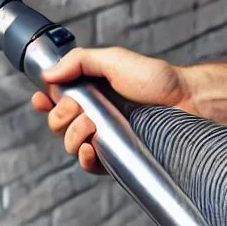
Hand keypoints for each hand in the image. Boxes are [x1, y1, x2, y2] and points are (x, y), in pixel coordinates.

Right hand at [31, 47, 189, 173]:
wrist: (186, 101)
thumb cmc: (155, 79)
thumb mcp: (113, 59)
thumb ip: (79, 61)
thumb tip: (47, 74)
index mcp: (91, 92)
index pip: (57, 99)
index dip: (44, 101)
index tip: (40, 99)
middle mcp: (95, 115)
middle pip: (58, 123)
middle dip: (59, 116)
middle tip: (77, 108)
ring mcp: (105, 138)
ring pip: (69, 145)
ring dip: (72, 134)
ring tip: (91, 124)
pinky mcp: (117, 157)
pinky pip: (90, 165)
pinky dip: (84, 158)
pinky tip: (90, 148)